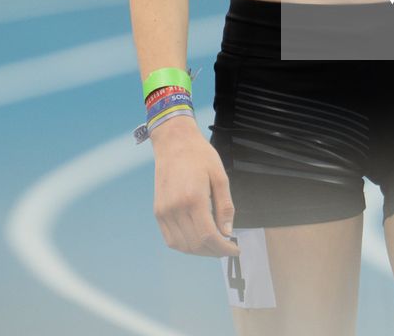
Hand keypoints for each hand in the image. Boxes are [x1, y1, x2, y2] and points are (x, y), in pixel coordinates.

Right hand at [150, 116, 239, 256]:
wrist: (174, 142)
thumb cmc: (200, 156)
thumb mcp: (220, 176)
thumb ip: (225, 207)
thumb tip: (227, 232)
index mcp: (193, 199)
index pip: (208, 236)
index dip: (224, 248)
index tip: (235, 249)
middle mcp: (175, 208)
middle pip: (196, 244)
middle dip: (215, 251)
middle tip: (227, 247)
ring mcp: (164, 211)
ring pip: (182, 245)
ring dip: (200, 251)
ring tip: (214, 244)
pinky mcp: (158, 211)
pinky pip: (170, 239)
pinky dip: (185, 245)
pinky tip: (197, 239)